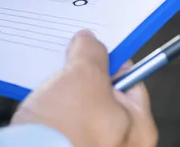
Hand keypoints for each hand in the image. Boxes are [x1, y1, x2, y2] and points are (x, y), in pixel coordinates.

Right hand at [11, 30, 157, 146]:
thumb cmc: (66, 129)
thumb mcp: (85, 75)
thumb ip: (92, 52)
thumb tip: (89, 42)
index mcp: (138, 128)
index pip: (132, 81)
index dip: (112, 61)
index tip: (94, 51)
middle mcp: (121, 144)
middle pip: (106, 96)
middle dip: (86, 78)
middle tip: (70, 65)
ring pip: (82, 110)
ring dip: (66, 95)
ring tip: (51, 84)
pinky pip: (64, 126)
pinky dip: (53, 113)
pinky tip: (41, 104)